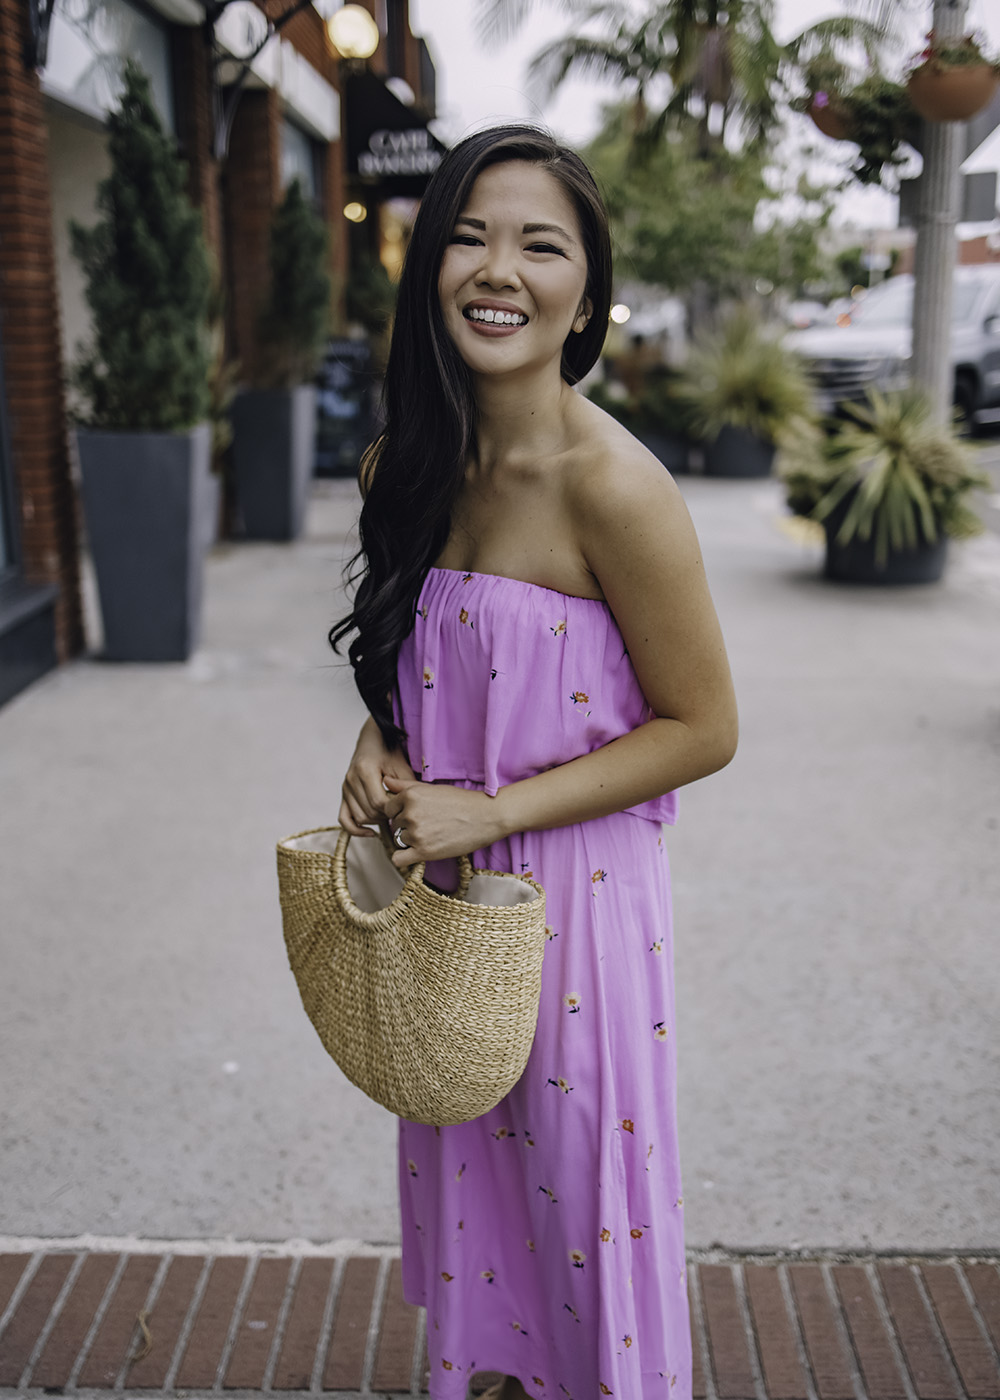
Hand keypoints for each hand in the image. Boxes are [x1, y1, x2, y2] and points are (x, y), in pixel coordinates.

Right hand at [339, 717, 416, 837]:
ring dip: (376, 820)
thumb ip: (405, 787)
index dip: (393, 809)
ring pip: (360, 817)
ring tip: (390, 813)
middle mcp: (351, 780)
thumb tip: (410, 810)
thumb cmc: (389, 749)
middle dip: (386, 815)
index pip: (378, 803)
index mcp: (364, 771)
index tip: (405, 806)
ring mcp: (345, 787)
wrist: (373, 738)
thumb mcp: (402, 765)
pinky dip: (355, 829)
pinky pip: (344, 818)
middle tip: (400, 810)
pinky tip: (370, 832)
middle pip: (369, 812)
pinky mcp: (344, 793)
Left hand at [381, 775, 506, 868]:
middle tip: (428, 824)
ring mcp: (416, 833)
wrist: (487, 816)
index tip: (415, 814)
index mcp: (410, 795)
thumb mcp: (432, 788)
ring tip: (432, 834)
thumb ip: (405, 786)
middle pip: (394, 824)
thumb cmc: (462, 801)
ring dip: (411, 840)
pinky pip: (399, 859)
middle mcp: (410, 813)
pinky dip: (404, 858)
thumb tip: (385, 781)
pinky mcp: (424, 852)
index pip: (388, 808)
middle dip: (406, 826)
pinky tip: (417, 852)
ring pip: (399, 840)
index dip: (400, 812)